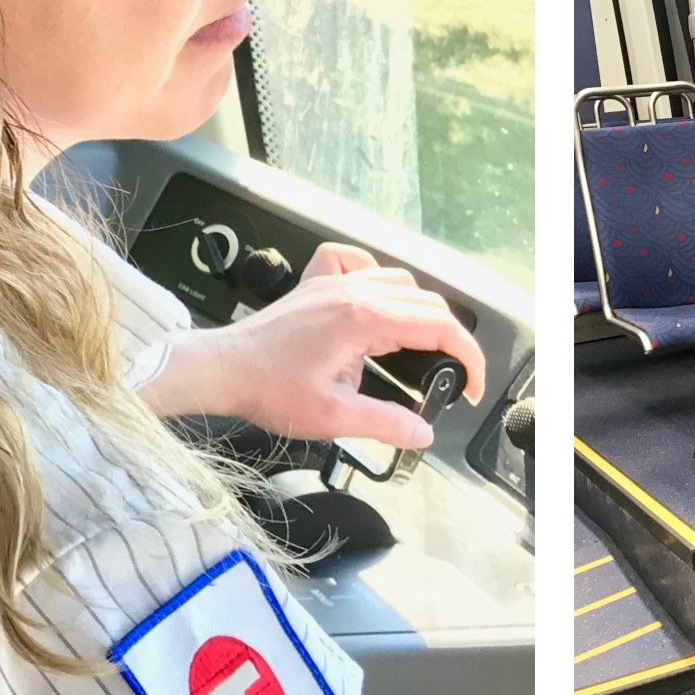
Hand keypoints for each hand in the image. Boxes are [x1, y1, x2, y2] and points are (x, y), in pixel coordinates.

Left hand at [139, 242, 487, 449]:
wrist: (222, 369)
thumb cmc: (269, 390)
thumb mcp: (334, 417)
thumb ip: (385, 424)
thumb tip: (422, 433)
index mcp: (364, 319)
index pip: (437, 327)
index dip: (467, 356)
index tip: (472, 386)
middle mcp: (353, 291)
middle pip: (425, 302)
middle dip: (450, 338)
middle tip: (455, 375)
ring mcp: (332, 283)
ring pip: (397, 280)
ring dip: (420, 310)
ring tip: (423, 346)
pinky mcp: (314, 285)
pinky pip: (355, 261)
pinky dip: (375, 274)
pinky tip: (375, 298)